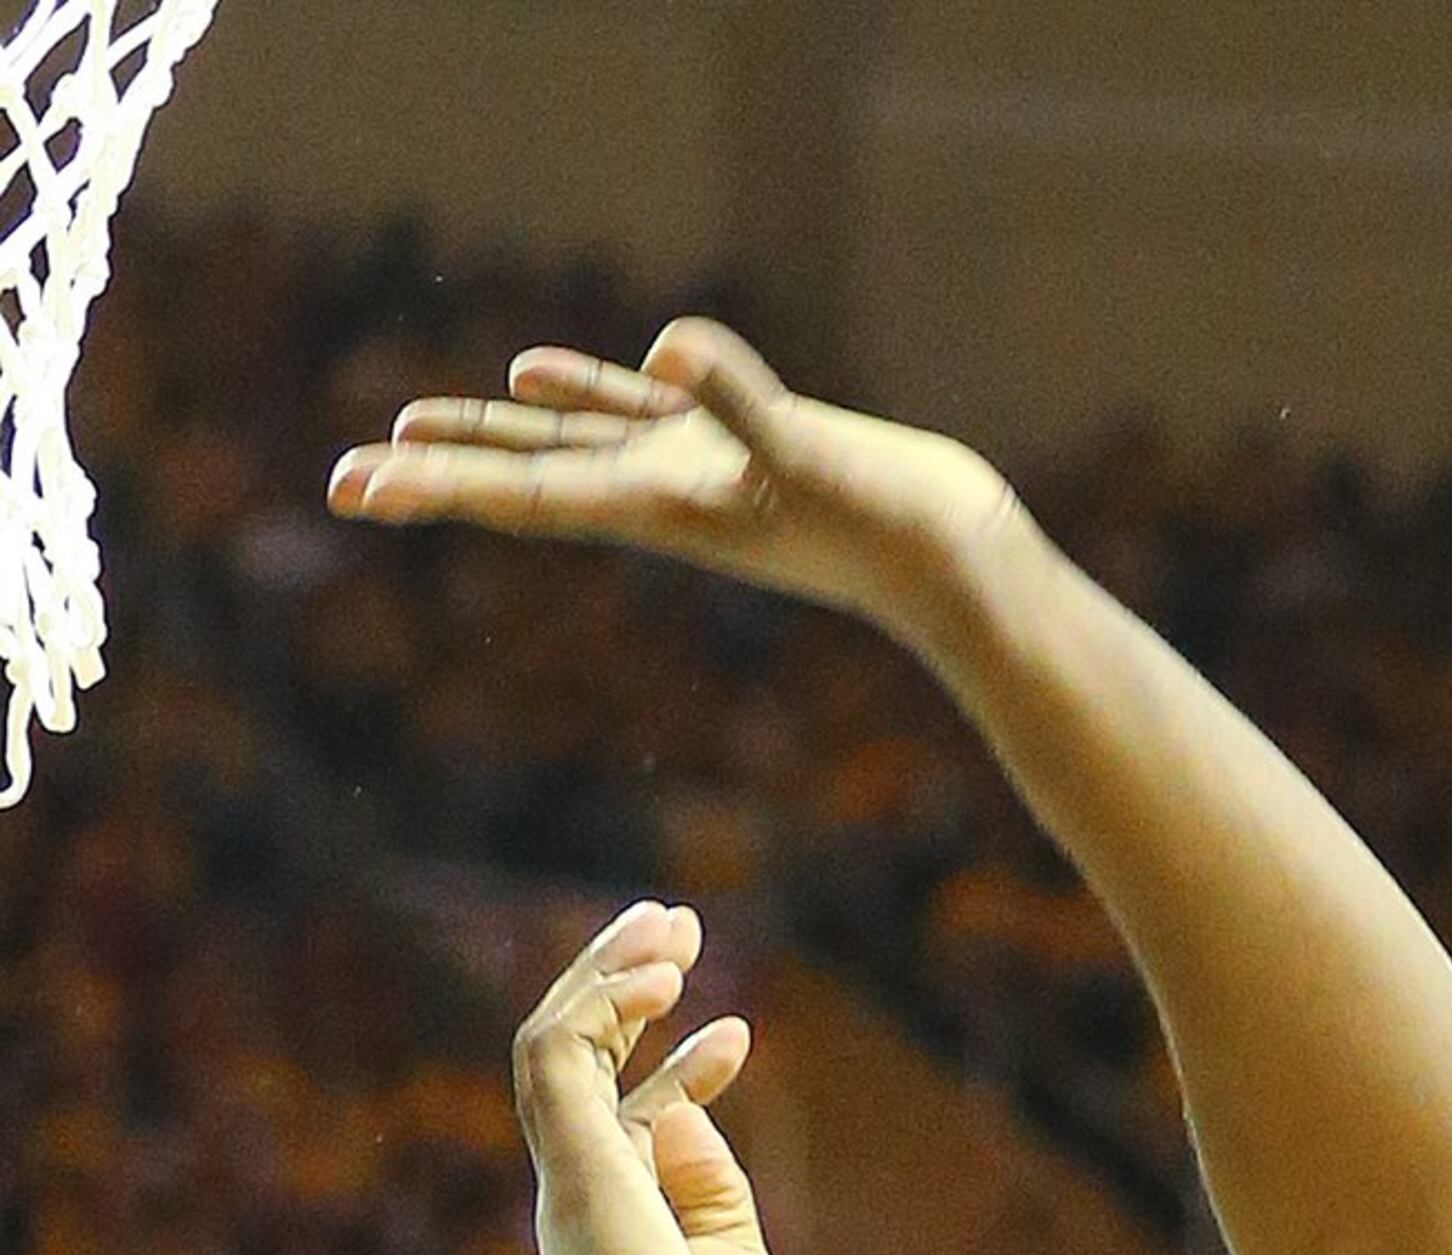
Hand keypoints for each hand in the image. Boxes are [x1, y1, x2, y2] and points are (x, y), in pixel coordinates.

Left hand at [326, 318, 1022, 635]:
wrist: (958, 562)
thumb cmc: (891, 526)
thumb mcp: (811, 457)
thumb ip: (740, 401)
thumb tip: (669, 345)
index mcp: (661, 507)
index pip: (525, 493)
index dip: (436, 485)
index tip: (352, 488)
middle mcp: (662, 496)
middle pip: (520, 481)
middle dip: (431, 477)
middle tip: (342, 481)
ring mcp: (696, 470)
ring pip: (565, 446)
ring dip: (487, 436)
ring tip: (405, 423)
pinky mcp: (738, 442)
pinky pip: (638, 412)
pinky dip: (584, 390)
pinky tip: (538, 368)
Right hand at [514, 900, 790, 1254]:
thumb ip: (714, 1191)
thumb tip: (685, 1116)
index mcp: (621, 1213)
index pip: (640, 1118)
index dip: (687, 1068)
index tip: (740, 1030)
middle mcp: (582, 1182)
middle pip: (588, 1062)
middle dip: (626, 988)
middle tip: (678, 925)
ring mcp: (567, 1166)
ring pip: (557, 1041)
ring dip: (606, 975)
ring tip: (668, 924)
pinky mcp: (564, 1151)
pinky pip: (558, 1050)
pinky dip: (599, 1000)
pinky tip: (656, 974)